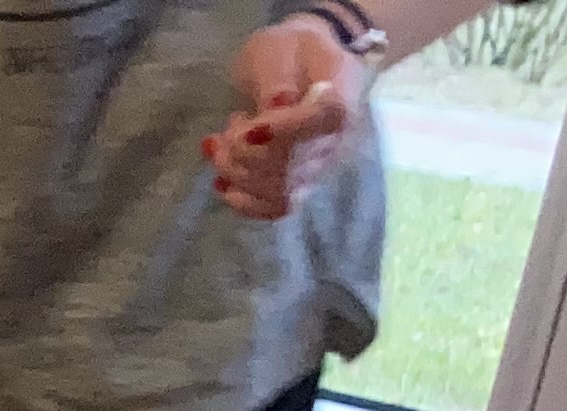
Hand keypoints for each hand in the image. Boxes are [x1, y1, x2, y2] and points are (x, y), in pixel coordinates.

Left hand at [209, 18, 367, 218]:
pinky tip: (222, 184)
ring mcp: (322, 165)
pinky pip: (276, 207)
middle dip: (247, 150)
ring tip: (221, 144)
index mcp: (344, 91)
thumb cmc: (291, 51)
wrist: (303, 66)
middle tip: (231, 125)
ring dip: (237, 172)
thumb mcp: (280, 47)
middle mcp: (339, 136)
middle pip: (297, 161)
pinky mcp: (302, 183)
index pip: (327, 119)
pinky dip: (243, 200)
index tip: (249, 128)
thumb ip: (278, 73)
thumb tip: (277, 104)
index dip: (286, 130)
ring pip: (282, 188)